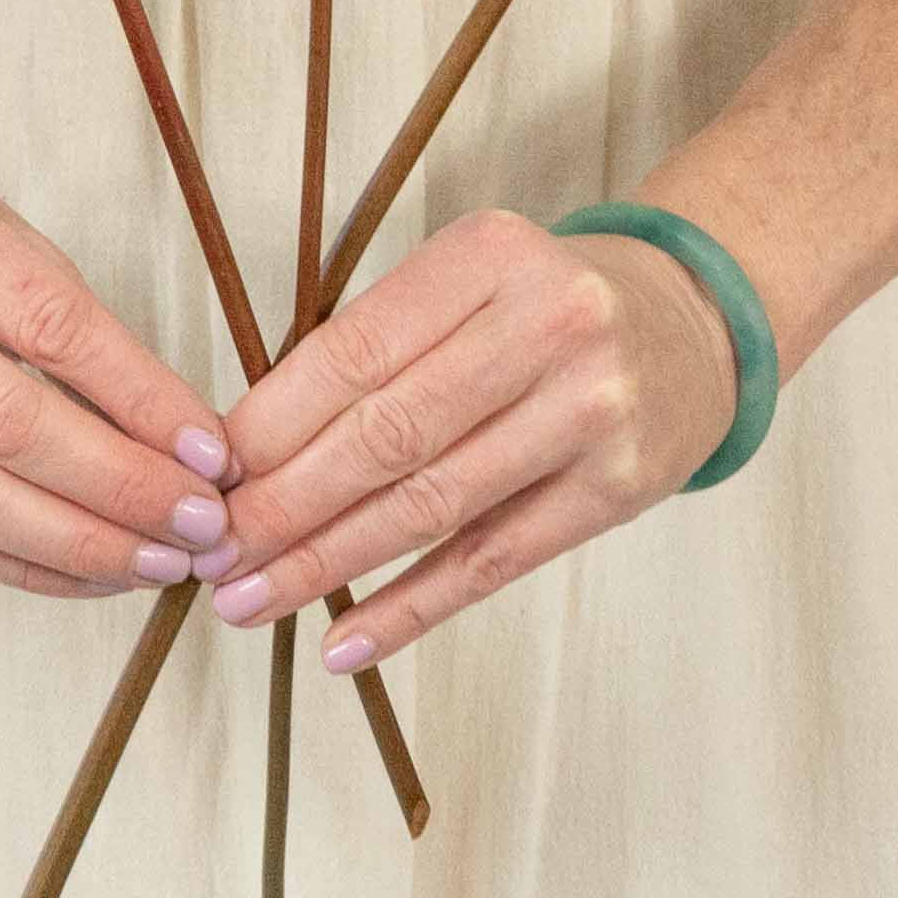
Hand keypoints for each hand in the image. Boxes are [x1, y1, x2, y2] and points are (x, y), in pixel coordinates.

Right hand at [0, 127, 234, 596]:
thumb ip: (76, 323)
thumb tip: (180, 434)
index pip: (52, 328)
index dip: (141, 400)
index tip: (214, 452)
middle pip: (7, 424)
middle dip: (120, 487)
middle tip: (203, 524)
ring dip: (77, 543)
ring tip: (160, 562)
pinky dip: (24, 563)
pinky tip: (93, 572)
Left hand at [207, 208, 738, 668]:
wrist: (689, 325)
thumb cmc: (543, 306)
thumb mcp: (469, 281)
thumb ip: (379, 345)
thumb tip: (246, 449)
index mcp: (490, 255)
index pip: (355, 352)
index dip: (270, 423)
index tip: (208, 476)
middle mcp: (549, 324)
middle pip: (387, 434)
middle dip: (283, 505)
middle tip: (211, 555)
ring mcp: (590, 410)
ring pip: (431, 505)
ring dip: (326, 565)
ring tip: (249, 601)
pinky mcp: (618, 488)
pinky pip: (492, 561)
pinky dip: (410, 608)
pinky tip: (343, 642)